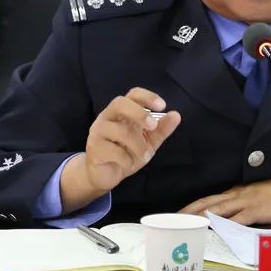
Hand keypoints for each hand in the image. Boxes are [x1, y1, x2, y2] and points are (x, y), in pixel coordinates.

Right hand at [62, 88, 180, 209]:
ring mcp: (98, 132)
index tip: (163, 106)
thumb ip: (161, 129)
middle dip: (138, 113)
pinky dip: (126, 159)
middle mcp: (107, 117)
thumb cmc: (125, 153)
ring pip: (119, 131)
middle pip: (119, 103)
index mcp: (121, 112)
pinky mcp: (94, 149)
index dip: (148, 96)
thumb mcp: (147, 141)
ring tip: (144, 156)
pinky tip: (128, 164)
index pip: (132, 95)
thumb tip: (176, 115)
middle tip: (152, 126)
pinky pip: (113, 151)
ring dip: (137, 145)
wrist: (104, 175)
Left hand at [179, 169, 270, 225]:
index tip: (176, 215)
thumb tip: (221, 216)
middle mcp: (235, 196)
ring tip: (188, 224)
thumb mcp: (251, 196)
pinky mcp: (256, 211)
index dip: (191, 207)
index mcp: (233, 193)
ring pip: (218, 209)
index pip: (207, 200)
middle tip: (173, 220)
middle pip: (207, 203)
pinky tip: (218, 229)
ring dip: (202, 217)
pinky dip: (227, 224)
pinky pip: (239, 218)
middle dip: (189, 212)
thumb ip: (237, 206)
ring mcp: (245, 203)